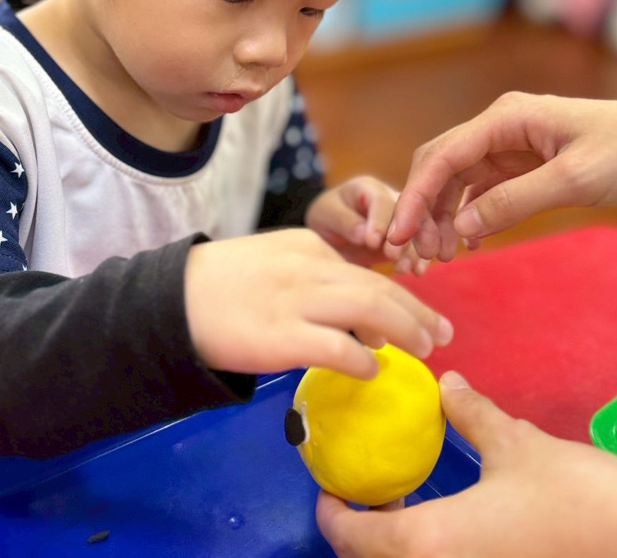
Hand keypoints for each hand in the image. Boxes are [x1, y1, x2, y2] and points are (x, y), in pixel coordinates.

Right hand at [184, 228, 452, 379]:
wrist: (173, 299)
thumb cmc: (221, 285)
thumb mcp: (273, 263)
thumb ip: (314, 281)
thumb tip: (361, 323)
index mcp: (307, 246)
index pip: (365, 269)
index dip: (401, 293)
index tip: (419, 313)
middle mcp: (308, 267)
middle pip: (379, 287)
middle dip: (418, 311)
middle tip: (444, 334)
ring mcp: (296, 301)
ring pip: (370, 308)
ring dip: (406, 330)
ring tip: (426, 349)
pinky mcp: (282, 336)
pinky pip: (339, 346)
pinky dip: (363, 358)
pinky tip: (373, 370)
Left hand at [306, 178, 429, 273]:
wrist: (332, 233)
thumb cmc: (326, 217)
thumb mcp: (326, 215)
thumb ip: (345, 221)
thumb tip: (365, 235)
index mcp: (368, 187)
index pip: (379, 201)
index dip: (379, 221)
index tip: (372, 243)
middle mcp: (390, 199)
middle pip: (404, 214)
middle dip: (403, 236)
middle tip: (395, 258)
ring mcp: (401, 218)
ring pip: (416, 230)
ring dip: (413, 250)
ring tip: (407, 269)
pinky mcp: (406, 238)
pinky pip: (417, 245)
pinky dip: (419, 258)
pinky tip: (418, 271)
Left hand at [317, 372, 616, 557]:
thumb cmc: (573, 497)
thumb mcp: (516, 445)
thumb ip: (470, 413)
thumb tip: (447, 384)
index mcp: (433, 543)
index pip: (356, 539)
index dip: (331, 514)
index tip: (326, 485)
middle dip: (358, 530)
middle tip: (364, 486)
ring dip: (393, 542)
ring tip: (403, 497)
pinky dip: (427, 548)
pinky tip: (448, 520)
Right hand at [388, 92, 616, 260]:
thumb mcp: (572, 180)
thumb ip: (514, 202)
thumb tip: (461, 229)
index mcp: (505, 118)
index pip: (443, 156)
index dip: (415, 196)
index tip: (398, 233)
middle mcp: (498, 127)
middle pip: (440, 166)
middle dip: (422, 209)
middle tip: (414, 254)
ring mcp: (507, 144)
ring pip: (456, 181)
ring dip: (443, 218)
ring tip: (440, 258)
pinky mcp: (520, 163)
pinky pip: (480, 190)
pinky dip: (469, 217)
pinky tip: (468, 245)